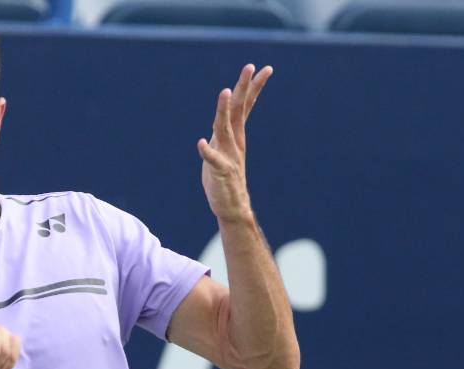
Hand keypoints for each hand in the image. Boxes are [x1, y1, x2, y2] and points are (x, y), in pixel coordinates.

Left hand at [198, 64, 272, 224]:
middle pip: (238, 110)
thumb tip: (221, 117)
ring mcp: (228, 156)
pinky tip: (201, 144)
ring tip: (224, 92)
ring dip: (224, 110)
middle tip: (250, 67)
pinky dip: (207, 152)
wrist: (232, 207)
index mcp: (235, 136)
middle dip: (244, 88)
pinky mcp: (220, 172)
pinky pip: (213, 160)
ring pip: (225, 129)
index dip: (252, 88)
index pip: (244, 107)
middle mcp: (234, 142)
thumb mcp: (222, 150)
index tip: (262, 68)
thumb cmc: (224, 179)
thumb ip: (222, 133)